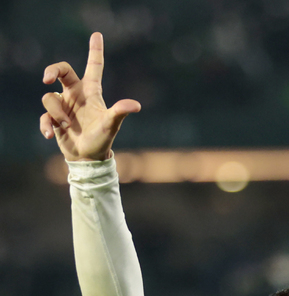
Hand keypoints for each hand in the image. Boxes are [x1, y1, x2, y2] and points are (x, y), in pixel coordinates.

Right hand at [40, 31, 139, 160]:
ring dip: (57, 112)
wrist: (89, 160)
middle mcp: (75, 95)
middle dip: (52, 70)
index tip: (97, 34)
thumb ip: (120, 112)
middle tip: (47, 79)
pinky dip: (46, 125)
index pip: (93, 67)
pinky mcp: (54, 119)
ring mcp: (63, 107)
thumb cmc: (102, 140)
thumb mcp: (111, 125)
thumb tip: (136, 106)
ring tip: (67, 126)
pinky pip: (44, 117)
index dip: (95, 51)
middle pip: (61, 71)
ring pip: (49, 98)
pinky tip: (51, 134)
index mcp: (90, 92)